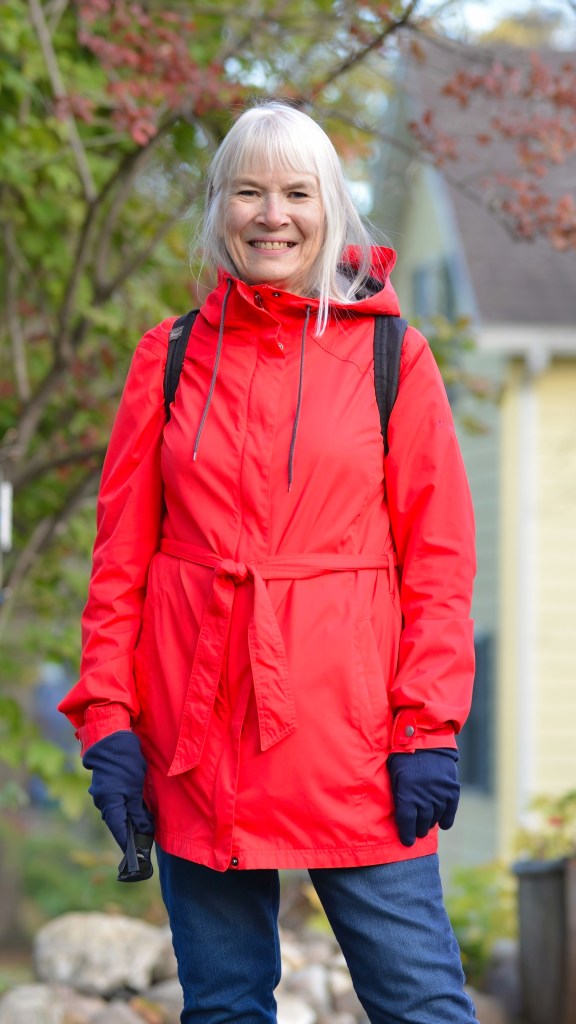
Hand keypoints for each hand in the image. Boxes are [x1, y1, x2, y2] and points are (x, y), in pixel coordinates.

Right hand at [83, 730, 153, 851]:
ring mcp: (103, 794)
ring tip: (143, 827)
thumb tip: (143, 830)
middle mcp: (102, 801)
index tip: (135, 855)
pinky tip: (136, 810)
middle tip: (144, 841)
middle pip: (117, 823)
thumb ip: (138, 811)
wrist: (113, 740)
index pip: (118, 830)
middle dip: (130, 832)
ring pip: (117, 812)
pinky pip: (116, 803)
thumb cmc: (125, 763)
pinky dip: (126, 808)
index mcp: (109, 803)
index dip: (126, 843)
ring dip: (129, 819)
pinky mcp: (106, 787)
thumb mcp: (135, 788)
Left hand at [387, 748, 459, 846]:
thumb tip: (400, 813)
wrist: (425, 738)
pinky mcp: (452, 789)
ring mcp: (440, 794)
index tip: (407, 842)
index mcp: (407, 794)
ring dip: (430, 823)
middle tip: (416, 832)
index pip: (407, 822)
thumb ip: (398, 794)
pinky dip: (446, 819)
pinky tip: (443, 823)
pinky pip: (450, 810)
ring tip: (426, 826)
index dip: (406, 834)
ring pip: (435, 818)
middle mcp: (424, 797)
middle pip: (422, 822)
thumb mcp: (394, 775)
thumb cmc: (403, 756)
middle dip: (418, 830)